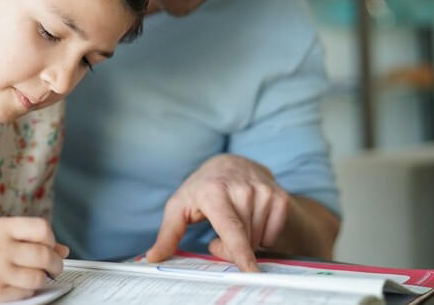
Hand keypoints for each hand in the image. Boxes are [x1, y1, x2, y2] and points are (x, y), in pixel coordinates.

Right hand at [0, 218, 68, 303]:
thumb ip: (21, 238)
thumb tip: (60, 248)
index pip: (41, 229)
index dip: (51, 239)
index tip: (50, 245)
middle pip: (44, 254)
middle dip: (54, 262)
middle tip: (53, 266)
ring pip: (37, 277)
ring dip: (42, 278)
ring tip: (34, 276)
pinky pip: (23, 293)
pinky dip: (26, 291)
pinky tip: (17, 285)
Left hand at [146, 154, 289, 271]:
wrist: (231, 164)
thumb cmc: (201, 188)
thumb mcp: (179, 206)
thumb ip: (168, 234)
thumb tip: (153, 257)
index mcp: (214, 191)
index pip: (230, 228)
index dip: (239, 251)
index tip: (249, 269)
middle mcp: (242, 189)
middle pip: (243, 241)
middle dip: (231, 248)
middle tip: (219, 232)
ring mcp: (263, 191)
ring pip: (258, 240)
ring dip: (246, 241)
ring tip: (235, 222)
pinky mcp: (280, 196)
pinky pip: (273, 234)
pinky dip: (262, 235)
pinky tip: (251, 218)